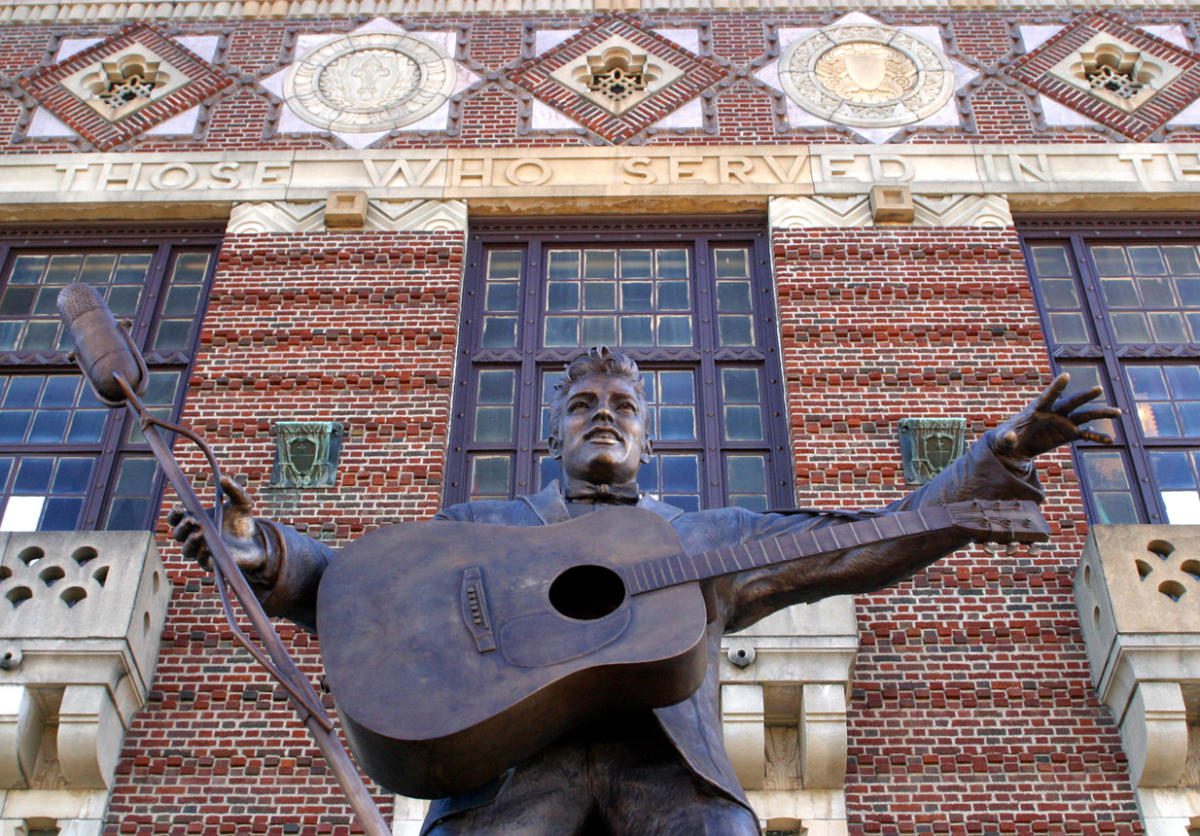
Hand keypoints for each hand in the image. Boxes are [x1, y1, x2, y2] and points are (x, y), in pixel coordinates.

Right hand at [166, 475, 266, 574]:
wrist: (256, 542)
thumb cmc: (242, 522)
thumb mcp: (242, 503)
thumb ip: (234, 490)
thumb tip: (224, 477)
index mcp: (196, 521)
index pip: (176, 519)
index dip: (174, 515)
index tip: (180, 509)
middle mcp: (194, 537)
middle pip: (178, 534)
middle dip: (183, 527)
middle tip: (194, 520)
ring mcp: (202, 551)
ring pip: (187, 550)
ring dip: (191, 542)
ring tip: (201, 533)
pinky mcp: (213, 563)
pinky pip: (202, 561)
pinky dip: (203, 554)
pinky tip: (209, 547)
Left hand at [992, 373, 1120, 468]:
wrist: (1016, 446)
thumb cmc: (1006, 438)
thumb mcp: (1003, 440)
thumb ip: (1006, 438)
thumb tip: (1009, 438)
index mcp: (1036, 409)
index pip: (1048, 396)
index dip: (1056, 387)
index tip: (1066, 375)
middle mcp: (1054, 412)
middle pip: (1071, 402)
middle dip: (1084, 396)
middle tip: (1098, 389)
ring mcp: (1063, 422)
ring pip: (1085, 415)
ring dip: (1100, 414)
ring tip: (1118, 413)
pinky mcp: (1068, 433)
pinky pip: (1086, 434)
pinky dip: (1097, 437)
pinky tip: (1109, 440)